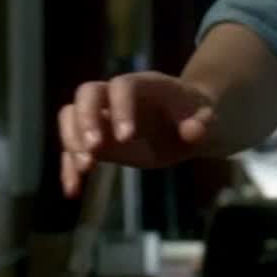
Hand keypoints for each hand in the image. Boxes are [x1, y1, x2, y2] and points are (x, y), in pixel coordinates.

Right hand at [57, 72, 217, 196]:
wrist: (188, 126)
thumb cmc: (197, 116)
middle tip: (93, 152)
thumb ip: (202, 123)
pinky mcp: (96, 141)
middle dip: (85, 120)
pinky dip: (69, 168)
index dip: (120, 109)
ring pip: (72, 116)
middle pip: (88, 93)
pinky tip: (73, 191)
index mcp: (144, 85)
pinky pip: (73, 148)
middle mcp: (116, 96)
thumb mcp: (207, 118)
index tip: (126, 138)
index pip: (122, 86)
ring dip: (72, 142)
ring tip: (85, 169)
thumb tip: (192, 132)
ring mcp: (103, 116)